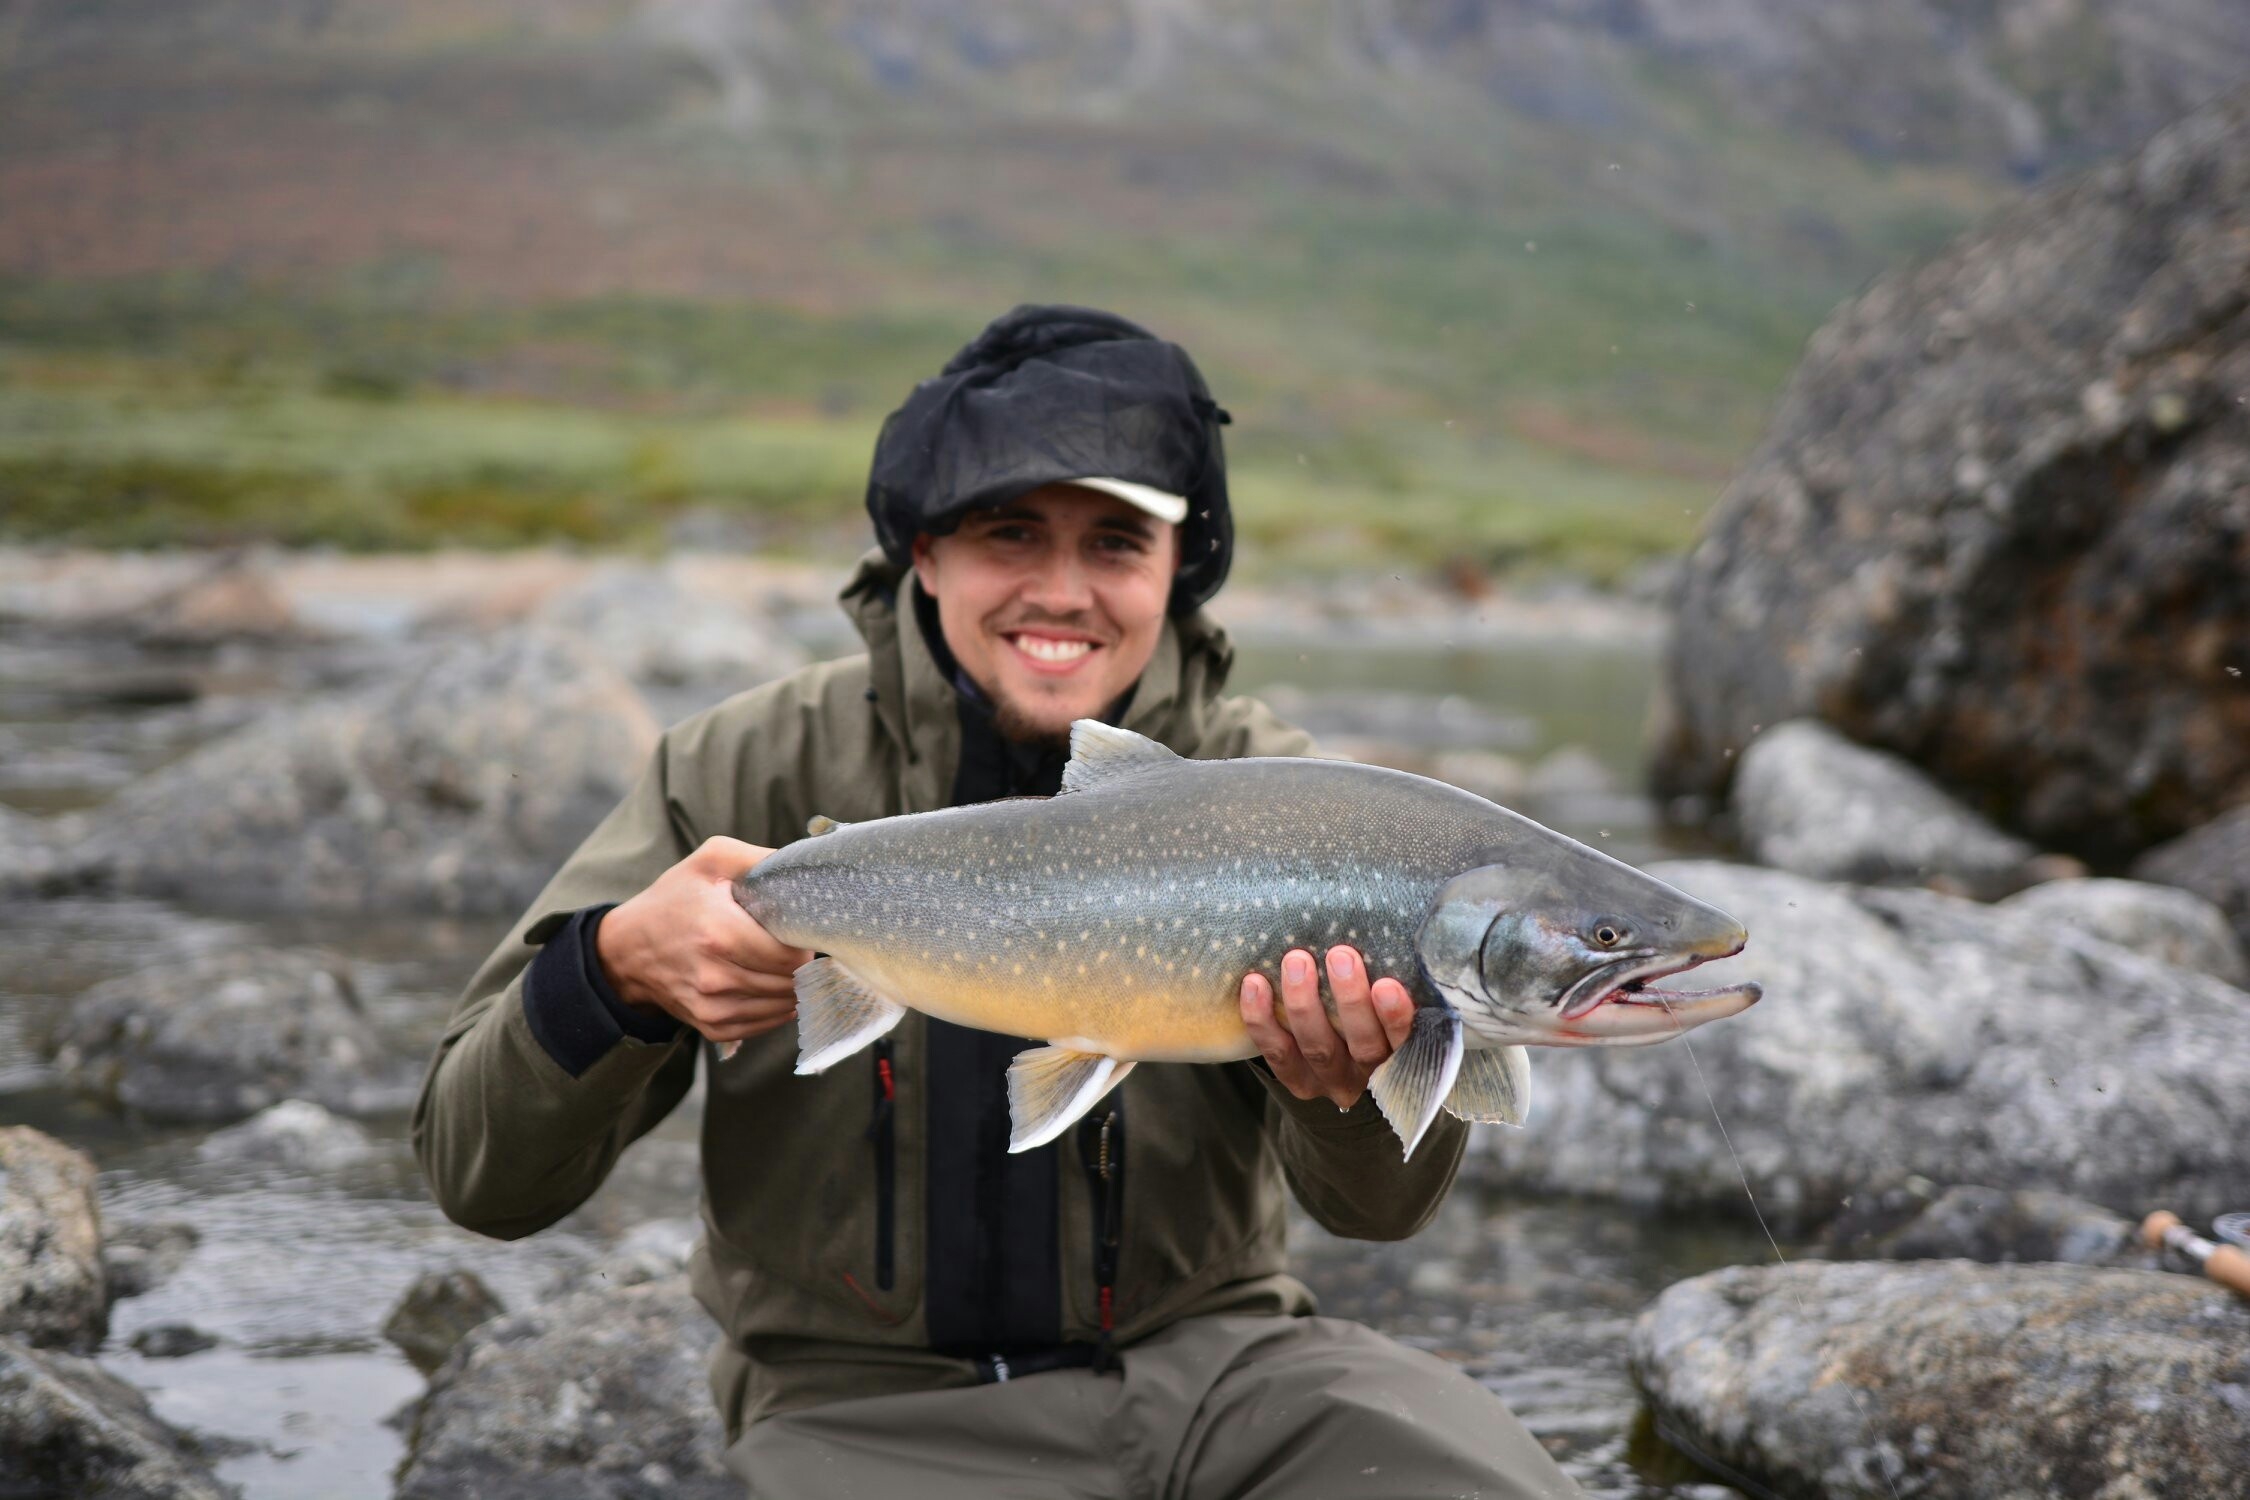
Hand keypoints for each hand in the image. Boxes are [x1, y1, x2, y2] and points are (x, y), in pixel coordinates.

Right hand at [595, 836, 811, 1044]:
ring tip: (784, 965)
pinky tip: (771, 987)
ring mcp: (712, 1006)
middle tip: (796, 946)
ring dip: (792, 986)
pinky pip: (763, 1025)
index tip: (801, 931)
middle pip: (789, 981)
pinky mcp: (710, 1026)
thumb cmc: (674, 899)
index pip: (790, 955)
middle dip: (800, 964)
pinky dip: (776, 1008)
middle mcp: (715, 976)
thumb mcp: (711, 861)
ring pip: (782, 1005)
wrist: (628, 948)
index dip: (804, 942)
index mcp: (719, 933)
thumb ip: (758, 860)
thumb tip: (802, 867)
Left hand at [1239, 946, 1414, 1108]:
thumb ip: (1389, 968)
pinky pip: (1277, 1052)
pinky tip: (1255, 984)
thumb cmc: (1362, 995)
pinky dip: (1262, 1018)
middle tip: (1340, 956)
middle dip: (1350, 1001)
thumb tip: (1400, 909)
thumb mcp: (1381, 989)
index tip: (1386, 985)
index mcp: (1399, 1051)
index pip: (1405, 1038)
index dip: (1395, 1016)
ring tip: (1296, 961)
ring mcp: (1330, 1080)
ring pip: (1318, 1047)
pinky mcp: (1297, 1081)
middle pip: (1364, 1045)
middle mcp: (1368, 1072)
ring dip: (1305, 1003)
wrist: (1328, 1037)